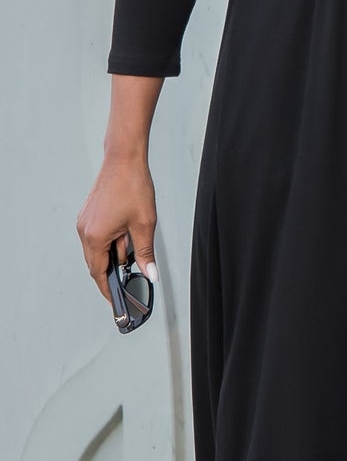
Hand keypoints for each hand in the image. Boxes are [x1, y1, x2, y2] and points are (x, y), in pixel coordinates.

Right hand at [76, 156, 159, 309]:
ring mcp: (84, 222)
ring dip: (114, 254)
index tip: (117, 301)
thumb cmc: (133, 187)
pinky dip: (111, 242)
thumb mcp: (144, 225)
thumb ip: (145, 253)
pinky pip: (98, 237)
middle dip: (114, 272)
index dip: (108, 289)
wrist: (124, 159)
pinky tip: (126, 234)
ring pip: (98, 250)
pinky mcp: (89, 215)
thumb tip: (149, 273)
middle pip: (96, 263)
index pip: (99, 273)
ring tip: (133, 245)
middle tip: (130, 278)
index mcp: (95, 237)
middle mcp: (84, 231)